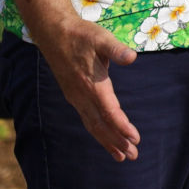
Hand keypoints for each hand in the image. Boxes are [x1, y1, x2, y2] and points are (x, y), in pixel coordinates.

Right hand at [37, 18, 141, 161]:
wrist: (53, 33)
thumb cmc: (80, 34)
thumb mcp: (101, 37)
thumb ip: (116, 49)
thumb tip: (131, 57)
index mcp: (92, 84)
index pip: (109, 112)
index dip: (122, 127)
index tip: (135, 139)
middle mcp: (82, 95)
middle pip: (101, 125)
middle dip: (117, 141)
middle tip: (133, 155)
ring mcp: (76, 98)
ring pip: (93, 125)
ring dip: (108, 141)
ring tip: (122, 156)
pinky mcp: (73, 96)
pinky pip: (87, 120)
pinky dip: (98, 132)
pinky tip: (105, 138)